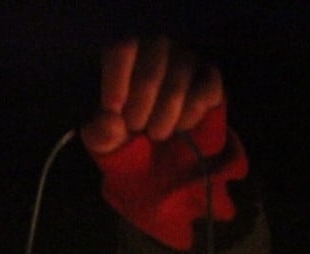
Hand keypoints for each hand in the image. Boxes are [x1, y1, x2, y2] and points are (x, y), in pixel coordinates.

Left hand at [81, 36, 224, 155]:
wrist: (159, 149)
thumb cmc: (124, 133)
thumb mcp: (103, 139)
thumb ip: (100, 132)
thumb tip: (110, 120)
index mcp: (124, 54)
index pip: (122, 49)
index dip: (116, 79)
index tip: (113, 109)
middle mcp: (157, 48)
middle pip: (150, 72)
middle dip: (141, 107)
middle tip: (136, 127)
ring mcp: (186, 58)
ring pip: (178, 83)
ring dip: (164, 117)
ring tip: (155, 133)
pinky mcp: (209, 76)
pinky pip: (204, 92)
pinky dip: (190, 116)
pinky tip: (181, 126)